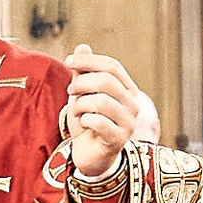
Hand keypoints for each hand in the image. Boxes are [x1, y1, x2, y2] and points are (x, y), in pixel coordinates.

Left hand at [64, 45, 140, 182]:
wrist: (89, 155)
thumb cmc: (87, 122)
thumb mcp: (82, 94)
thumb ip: (83, 73)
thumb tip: (82, 47)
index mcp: (127, 89)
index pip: (112, 66)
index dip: (89, 61)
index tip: (68, 61)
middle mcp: (133, 104)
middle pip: (107, 81)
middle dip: (82, 83)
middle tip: (70, 91)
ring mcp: (129, 123)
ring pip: (101, 101)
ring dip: (81, 104)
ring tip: (77, 112)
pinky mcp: (119, 140)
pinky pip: (98, 122)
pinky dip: (84, 120)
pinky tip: (84, 125)